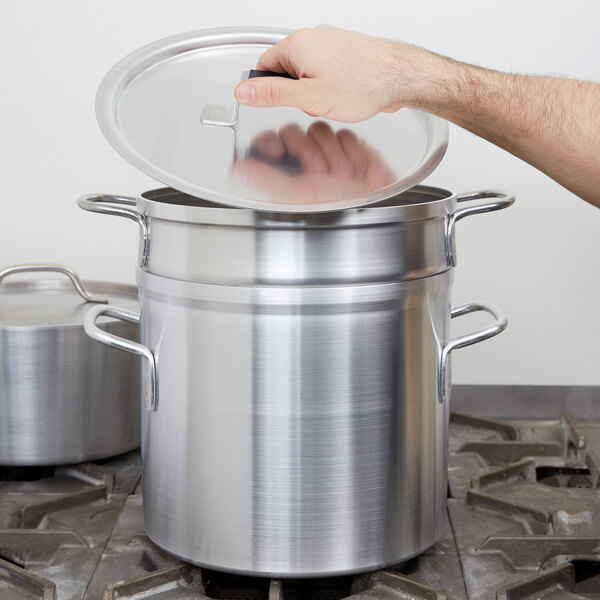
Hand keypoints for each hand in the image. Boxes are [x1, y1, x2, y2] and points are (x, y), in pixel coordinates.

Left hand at [230, 121, 393, 205]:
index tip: (277, 149)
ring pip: (319, 128)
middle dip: (309, 151)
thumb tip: (237, 171)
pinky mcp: (347, 144)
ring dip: (332, 153)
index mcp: (285, 171)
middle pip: (293, 130)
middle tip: (319, 171)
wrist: (374, 204)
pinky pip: (344, 132)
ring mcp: (325, 150)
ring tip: (340, 175)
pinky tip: (355, 168)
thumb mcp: (295, 194)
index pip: (269, 142)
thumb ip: (266, 179)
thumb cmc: (336, 207)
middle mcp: (302, 160)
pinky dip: (351, 151)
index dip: (272, 142)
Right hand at [235, 25, 423, 122]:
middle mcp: (313, 37)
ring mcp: (331, 43)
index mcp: (298, 45)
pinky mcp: (345, 52)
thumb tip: (243, 91)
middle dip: (298, 94)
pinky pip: (327, 73)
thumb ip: (273, 94)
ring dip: (316, 93)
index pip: (264, 66)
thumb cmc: (363, 84)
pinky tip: (346, 96)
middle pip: (287, 71)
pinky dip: (332, 88)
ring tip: (336, 100)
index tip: (280, 103)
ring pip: (308, 74)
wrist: (400, 77)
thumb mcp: (309, 98)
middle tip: (316, 104)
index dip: (270, 90)